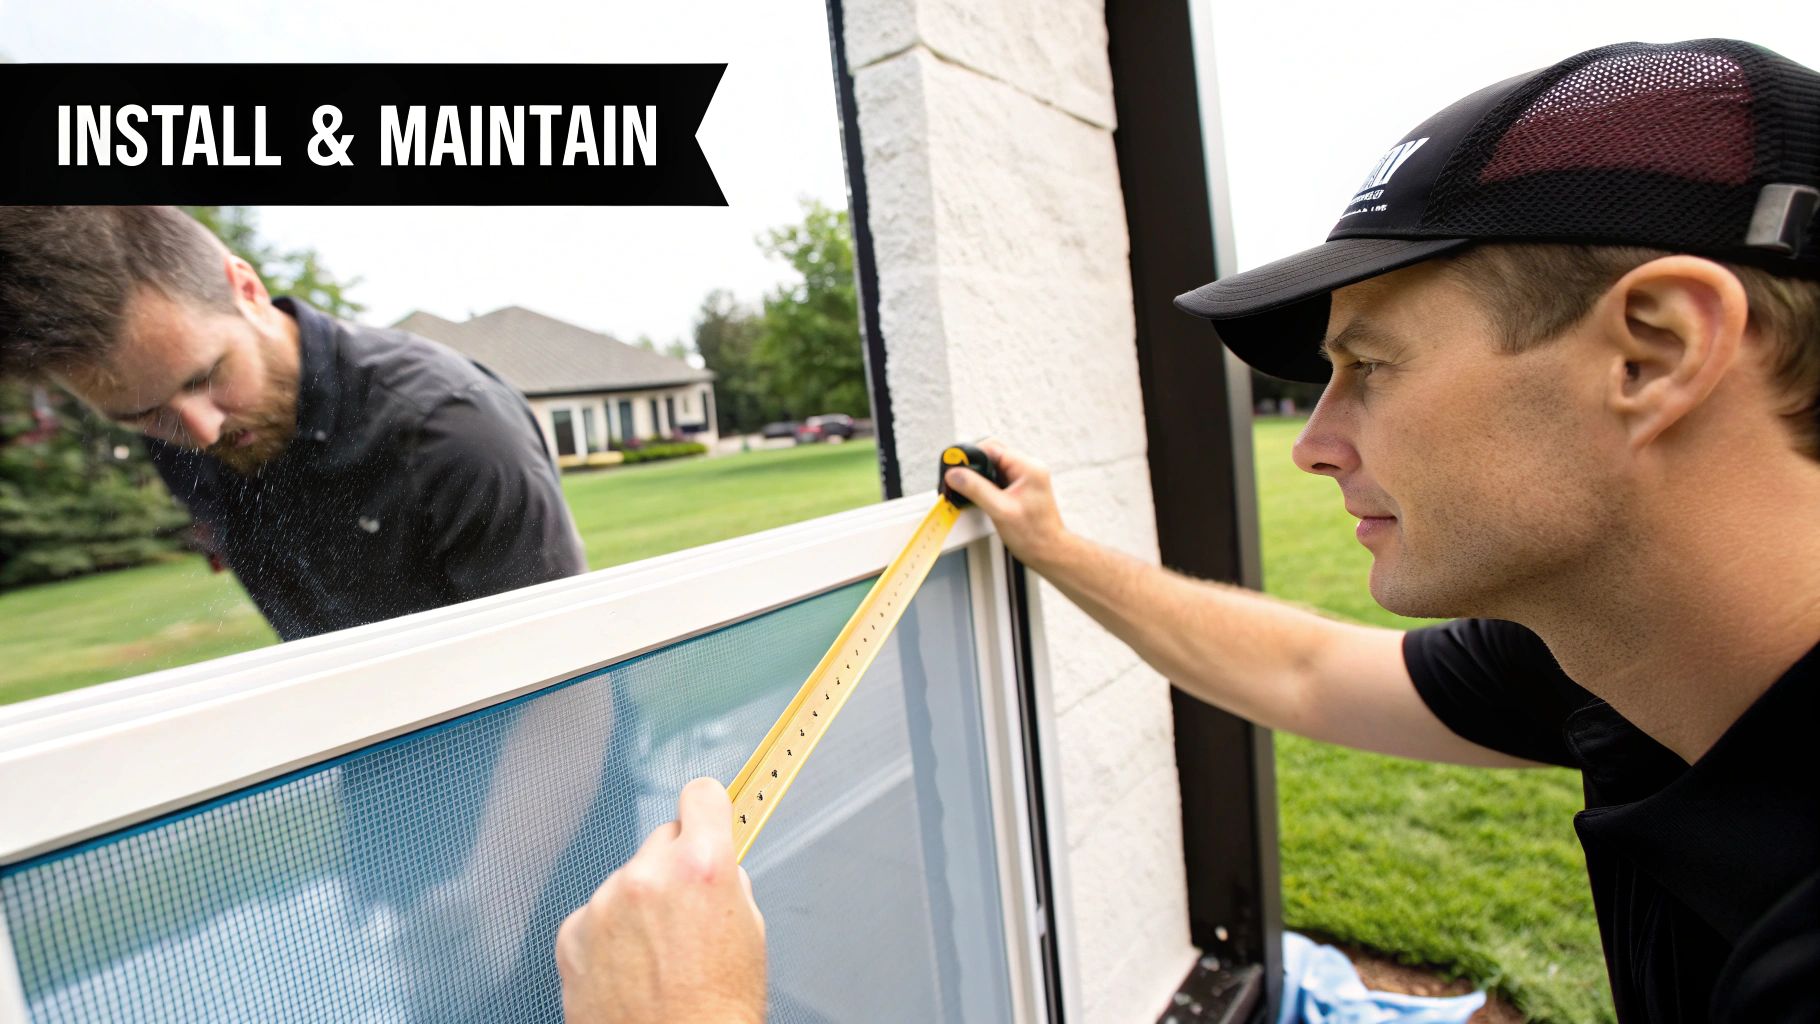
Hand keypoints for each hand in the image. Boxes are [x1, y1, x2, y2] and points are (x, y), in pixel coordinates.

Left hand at [555, 778, 765, 1023]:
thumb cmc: (718, 1011)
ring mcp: (604, 904)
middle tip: (685, 913)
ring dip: (638, 905)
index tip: (706, 816)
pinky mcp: (572, 934)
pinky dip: (608, 935)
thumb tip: (713, 867)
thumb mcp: (750, 933)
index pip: (701, 796)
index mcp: (702, 866)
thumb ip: (727, 884)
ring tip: (657, 955)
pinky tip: (629, 968)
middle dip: (674, 867)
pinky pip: (595, 915)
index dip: (708, 810)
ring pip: (626, 880)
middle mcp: (648, 875)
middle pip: (662, 839)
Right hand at [942, 439, 1071, 569]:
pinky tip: (982, 497)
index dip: (971, 456)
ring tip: (970, 491)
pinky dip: (987, 485)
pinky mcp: (1022, 488)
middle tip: (959, 479)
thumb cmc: (1033, 535)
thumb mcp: (999, 510)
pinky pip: (999, 478)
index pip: (992, 448)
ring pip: (995, 467)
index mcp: (1028, 468)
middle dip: (974, 466)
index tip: (955, 465)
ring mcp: (1027, 478)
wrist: (1048, 552)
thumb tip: (955, 474)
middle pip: (993, 455)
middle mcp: (1029, 469)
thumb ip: (975, 489)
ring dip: (980, 477)